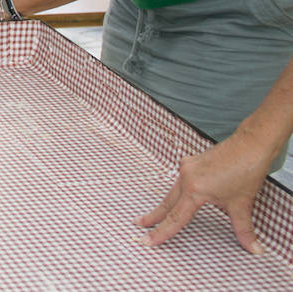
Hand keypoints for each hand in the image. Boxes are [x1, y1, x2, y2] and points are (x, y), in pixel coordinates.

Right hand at [137, 128, 273, 253]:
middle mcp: (186, 178)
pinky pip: (182, 180)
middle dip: (153, 216)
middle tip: (138, 223)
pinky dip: (180, 190)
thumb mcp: (243, 204)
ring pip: (173, 191)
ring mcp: (188, 167)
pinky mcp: (192, 162)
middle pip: (167, 203)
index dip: (161, 232)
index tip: (147, 241)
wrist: (250, 145)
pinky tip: (185, 192)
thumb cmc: (246, 170)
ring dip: (166, 204)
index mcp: (195, 190)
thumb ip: (244, 229)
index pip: (176, 218)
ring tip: (158, 213)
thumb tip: (255, 249)